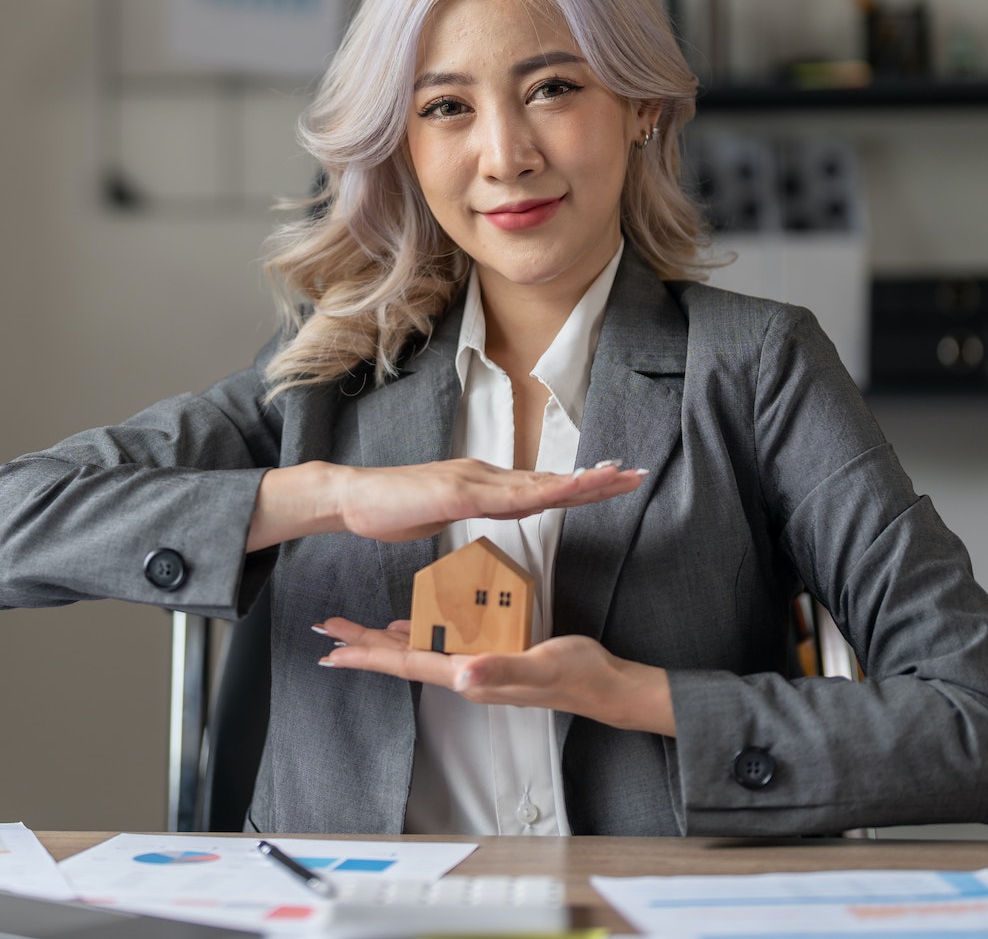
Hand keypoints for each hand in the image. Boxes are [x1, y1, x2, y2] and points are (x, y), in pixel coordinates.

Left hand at [312, 617, 676, 736]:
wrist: (606, 686)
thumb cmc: (576, 676)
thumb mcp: (541, 665)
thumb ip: (502, 671)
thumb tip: (462, 675)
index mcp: (468, 675)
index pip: (406, 664)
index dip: (367, 655)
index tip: (332, 649)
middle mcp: (466, 673)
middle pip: (402, 658)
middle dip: (363, 645)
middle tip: (328, 628)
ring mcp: (477, 666)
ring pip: (418, 651)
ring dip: (385, 642)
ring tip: (356, 631)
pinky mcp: (491, 654)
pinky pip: (443, 644)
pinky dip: (420, 634)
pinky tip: (412, 625)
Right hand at [334, 459, 645, 542]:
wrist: (351, 498)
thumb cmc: (393, 509)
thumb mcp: (446, 514)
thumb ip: (478, 511)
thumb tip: (507, 514)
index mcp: (486, 485)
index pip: (543, 487)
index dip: (581, 486)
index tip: (616, 482)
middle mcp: (485, 476)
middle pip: (550, 481)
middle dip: (596, 479)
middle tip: (636, 473)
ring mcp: (471, 482)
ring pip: (536, 484)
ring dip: (578, 482)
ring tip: (614, 478)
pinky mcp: (455, 493)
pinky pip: (505, 496)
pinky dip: (538, 492)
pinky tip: (562, 491)